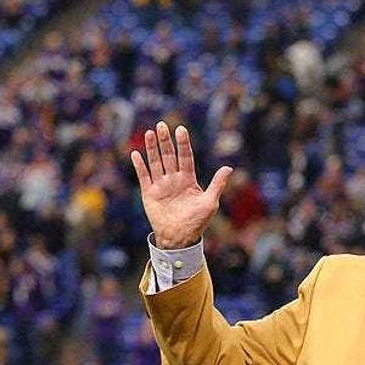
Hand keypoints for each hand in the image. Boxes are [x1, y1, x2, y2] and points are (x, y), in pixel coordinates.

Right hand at [131, 122, 232, 249]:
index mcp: (188, 180)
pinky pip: (144, 177)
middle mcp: (173, 179)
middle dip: (165, 141)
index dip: (183, 144)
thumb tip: (229, 167)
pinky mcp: (150, 194)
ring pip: (156, 162)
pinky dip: (140, 166)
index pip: (185, 157)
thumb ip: (217, 184)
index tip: (181, 129)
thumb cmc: (197, 222)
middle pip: (168, 156)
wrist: (180, 239)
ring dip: (152, 148)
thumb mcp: (210, 202)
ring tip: (149, 133)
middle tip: (162, 125)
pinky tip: (136, 153)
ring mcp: (161, 186)